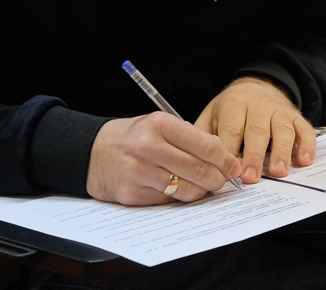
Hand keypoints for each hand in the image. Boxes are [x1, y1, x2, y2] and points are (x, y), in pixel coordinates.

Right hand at [86, 112, 241, 204]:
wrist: (91, 152)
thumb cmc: (132, 137)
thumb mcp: (158, 125)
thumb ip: (189, 138)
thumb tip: (222, 157)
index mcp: (159, 124)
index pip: (205, 144)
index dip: (225, 160)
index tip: (234, 167)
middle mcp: (148, 146)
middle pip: (199, 170)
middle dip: (217, 179)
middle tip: (222, 182)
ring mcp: (138, 171)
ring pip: (186, 190)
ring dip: (200, 192)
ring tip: (201, 187)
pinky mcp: (131, 193)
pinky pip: (167, 201)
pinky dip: (177, 198)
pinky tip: (177, 191)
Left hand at [195, 76, 316, 184]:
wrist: (258, 86)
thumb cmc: (232, 109)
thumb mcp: (212, 114)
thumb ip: (203, 135)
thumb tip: (193, 158)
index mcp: (234, 104)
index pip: (231, 128)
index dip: (230, 150)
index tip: (228, 172)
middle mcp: (258, 105)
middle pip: (257, 131)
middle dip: (255, 155)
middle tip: (251, 178)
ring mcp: (280, 111)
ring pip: (283, 131)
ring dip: (282, 152)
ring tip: (278, 172)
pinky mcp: (297, 117)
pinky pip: (305, 130)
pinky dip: (307, 145)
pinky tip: (305, 161)